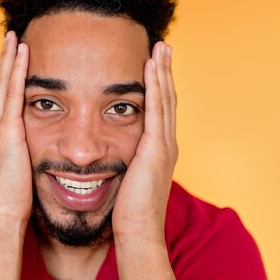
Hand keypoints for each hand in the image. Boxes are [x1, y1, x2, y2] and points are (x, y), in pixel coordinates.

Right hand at [0, 31, 32, 226]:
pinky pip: (13, 93)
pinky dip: (16, 70)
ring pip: (2, 82)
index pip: (1, 98)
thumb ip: (24, 156)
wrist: (3, 215)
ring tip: (14, 36)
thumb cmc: (14, 199)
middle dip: (3, 59)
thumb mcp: (20, 171)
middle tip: (10, 37)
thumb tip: (34, 154)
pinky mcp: (8, 131)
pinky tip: (23, 52)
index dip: (5, 76)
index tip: (12, 58)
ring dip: (8, 57)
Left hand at [112, 41, 177, 242]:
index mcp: (158, 150)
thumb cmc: (128, 212)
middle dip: (165, 71)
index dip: (159, 86)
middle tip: (162, 46)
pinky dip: (155, 85)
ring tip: (160, 48)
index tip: (154, 64)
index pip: (159, 110)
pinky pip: (156, 109)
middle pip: (167, 98)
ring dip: (162, 71)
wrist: (138, 232)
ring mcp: (164, 145)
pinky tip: (150, 66)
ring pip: (165, 99)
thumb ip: (125, 164)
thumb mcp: (127, 180)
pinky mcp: (157, 148)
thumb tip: (112, 157)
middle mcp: (166, 143)